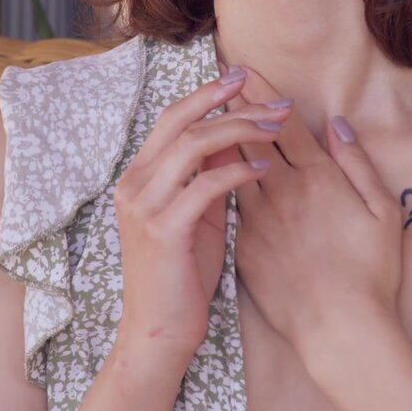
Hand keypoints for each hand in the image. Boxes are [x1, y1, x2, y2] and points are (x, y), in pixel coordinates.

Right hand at [112, 69, 294, 374]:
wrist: (158, 333)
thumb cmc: (181, 277)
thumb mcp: (196, 217)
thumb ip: (206, 176)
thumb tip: (231, 136)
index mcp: (138, 177)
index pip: (172, 118)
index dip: (208, 94)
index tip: (244, 78)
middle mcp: (134, 184)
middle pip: (182, 121)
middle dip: (229, 102)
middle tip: (272, 97)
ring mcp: (145, 205)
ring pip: (194, 145)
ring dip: (241, 130)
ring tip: (277, 128)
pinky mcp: (164, 229)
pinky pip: (206, 185)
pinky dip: (240, 171)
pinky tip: (267, 169)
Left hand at [226, 67, 404, 367]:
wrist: (339, 329)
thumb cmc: (370, 273)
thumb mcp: (382, 213)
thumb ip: (357, 165)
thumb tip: (337, 127)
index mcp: (319, 179)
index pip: (284, 125)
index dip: (263, 95)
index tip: (246, 72)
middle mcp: (283, 193)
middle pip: (250, 138)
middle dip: (234, 106)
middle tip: (217, 80)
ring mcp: (259, 220)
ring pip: (231, 167)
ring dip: (219, 139)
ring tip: (206, 116)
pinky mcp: (245, 246)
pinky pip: (228, 204)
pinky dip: (216, 180)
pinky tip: (208, 169)